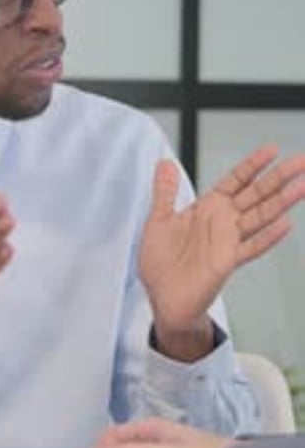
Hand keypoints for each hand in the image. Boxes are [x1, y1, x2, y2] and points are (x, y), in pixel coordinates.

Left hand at [140, 145, 304, 357]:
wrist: (162, 297)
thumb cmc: (160, 262)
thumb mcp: (159, 220)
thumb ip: (165, 191)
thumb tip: (164, 163)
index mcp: (208, 208)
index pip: (236, 181)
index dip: (253, 165)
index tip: (272, 150)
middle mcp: (223, 222)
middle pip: (257, 194)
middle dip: (279, 177)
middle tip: (302, 162)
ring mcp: (228, 241)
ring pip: (260, 216)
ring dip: (282, 201)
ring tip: (301, 186)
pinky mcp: (227, 262)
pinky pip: (251, 247)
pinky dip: (268, 237)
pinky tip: (285, 225)